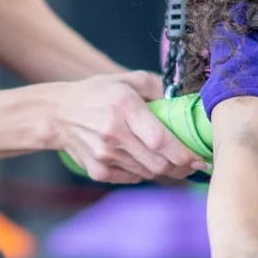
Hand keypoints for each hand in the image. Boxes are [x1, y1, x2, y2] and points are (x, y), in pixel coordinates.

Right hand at [48, 72, 200, 183]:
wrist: (58, 114)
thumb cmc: (97, 94)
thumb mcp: (127, 80)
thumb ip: (158, 87)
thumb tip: (184, 104)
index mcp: (124, 107)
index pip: (161, 140)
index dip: (184, 154)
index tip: (199, 158)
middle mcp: (114, 133)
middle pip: (158, 163)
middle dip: (181, 168)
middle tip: (192, 164)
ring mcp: (104, 155)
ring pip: (148, 173)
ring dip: (165, 171)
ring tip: (173, 163)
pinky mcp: (98, 171)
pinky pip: (132, 178)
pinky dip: (144, 173)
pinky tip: (146, 161)